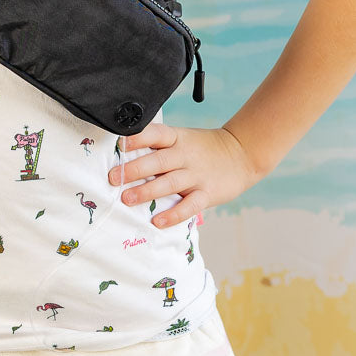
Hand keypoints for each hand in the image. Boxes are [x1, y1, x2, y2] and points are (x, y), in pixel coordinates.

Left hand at [107, 123, 260, 228]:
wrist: (242, 154)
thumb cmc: (203, 148)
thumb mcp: (182, 138)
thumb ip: (159, 147)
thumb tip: (124, 154)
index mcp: (177, 138)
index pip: (156, 134)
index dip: (138, 138)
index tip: (121, 144)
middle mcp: (185, 155)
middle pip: (158, 161)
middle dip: (134, 169)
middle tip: (114, 177)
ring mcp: (197, 175)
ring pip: (169, 183)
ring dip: (147, 192)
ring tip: (127, 199)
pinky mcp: (207, 194)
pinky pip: (189, 206)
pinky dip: (173, 214)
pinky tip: (158, 221)